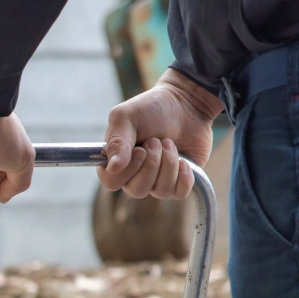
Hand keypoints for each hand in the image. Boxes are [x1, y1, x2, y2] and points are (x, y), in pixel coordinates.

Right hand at [99, 70, 224, 199]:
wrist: (187, 103)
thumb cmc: (152, 108)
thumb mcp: (126, 117)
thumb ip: (116, 141)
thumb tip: (113, 168)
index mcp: (116, 161)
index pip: (112, 183)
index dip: (127, 170)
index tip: (139, 150)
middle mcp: (134, 175)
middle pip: (137, 190)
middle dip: (152, 164)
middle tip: (156, 141)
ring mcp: (157, 180)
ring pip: (160, 191)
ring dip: (169, 164)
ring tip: (170, 143)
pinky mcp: (179, 181)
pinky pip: (179, 194)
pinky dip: (184, 177)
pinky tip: (184, 161)